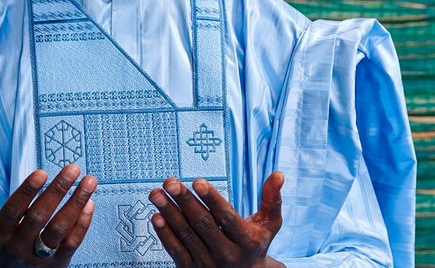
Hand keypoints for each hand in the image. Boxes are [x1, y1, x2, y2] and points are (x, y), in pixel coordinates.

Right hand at [0, 166, 97, 267]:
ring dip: (76, 203)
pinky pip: (73, 243)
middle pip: (40, 218)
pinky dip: (83, 222)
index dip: (27, 191)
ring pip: (60, 230)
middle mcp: (18, 247)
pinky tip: (89, 202)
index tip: (42, 172)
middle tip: (73, 168)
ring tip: (90, 181)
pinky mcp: (58, 265)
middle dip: (57, 191)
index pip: (14, 211)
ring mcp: (39, 258)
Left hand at [147, 172, 284, 267]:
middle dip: (185, 201)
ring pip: (186, 235)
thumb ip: (272, 199)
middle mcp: (227, 255)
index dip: (211, 198)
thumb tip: (278, 174)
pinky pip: (176, 251)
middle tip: (171, 182)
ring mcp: (208, 264)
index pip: (226, 217)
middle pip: (203, 224)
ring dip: (169, 213)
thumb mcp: (269, 224)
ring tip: (156, 194)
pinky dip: (165, 234)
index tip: (198, 181)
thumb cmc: (255, 244)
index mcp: (247, 241)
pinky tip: (156, 216)